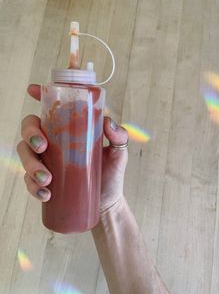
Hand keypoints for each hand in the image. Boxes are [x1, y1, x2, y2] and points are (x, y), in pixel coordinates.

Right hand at [17, 84, 128, 212]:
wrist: (107, 203)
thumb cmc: (111, 174)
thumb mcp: (118, 153)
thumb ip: (118, 136)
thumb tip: (107, 121)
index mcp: (70, 130)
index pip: (52, 109)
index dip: (41, 96)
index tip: (33, 90)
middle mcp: (55, 143)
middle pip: (30, 128)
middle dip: (30, 134)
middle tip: (42, 147)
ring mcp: (47, 161)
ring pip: (25, 153)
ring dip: (30, 165)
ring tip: (47, 179)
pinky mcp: (44, 181)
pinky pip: (29, 180)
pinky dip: (33, 186)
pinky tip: (46, 193)